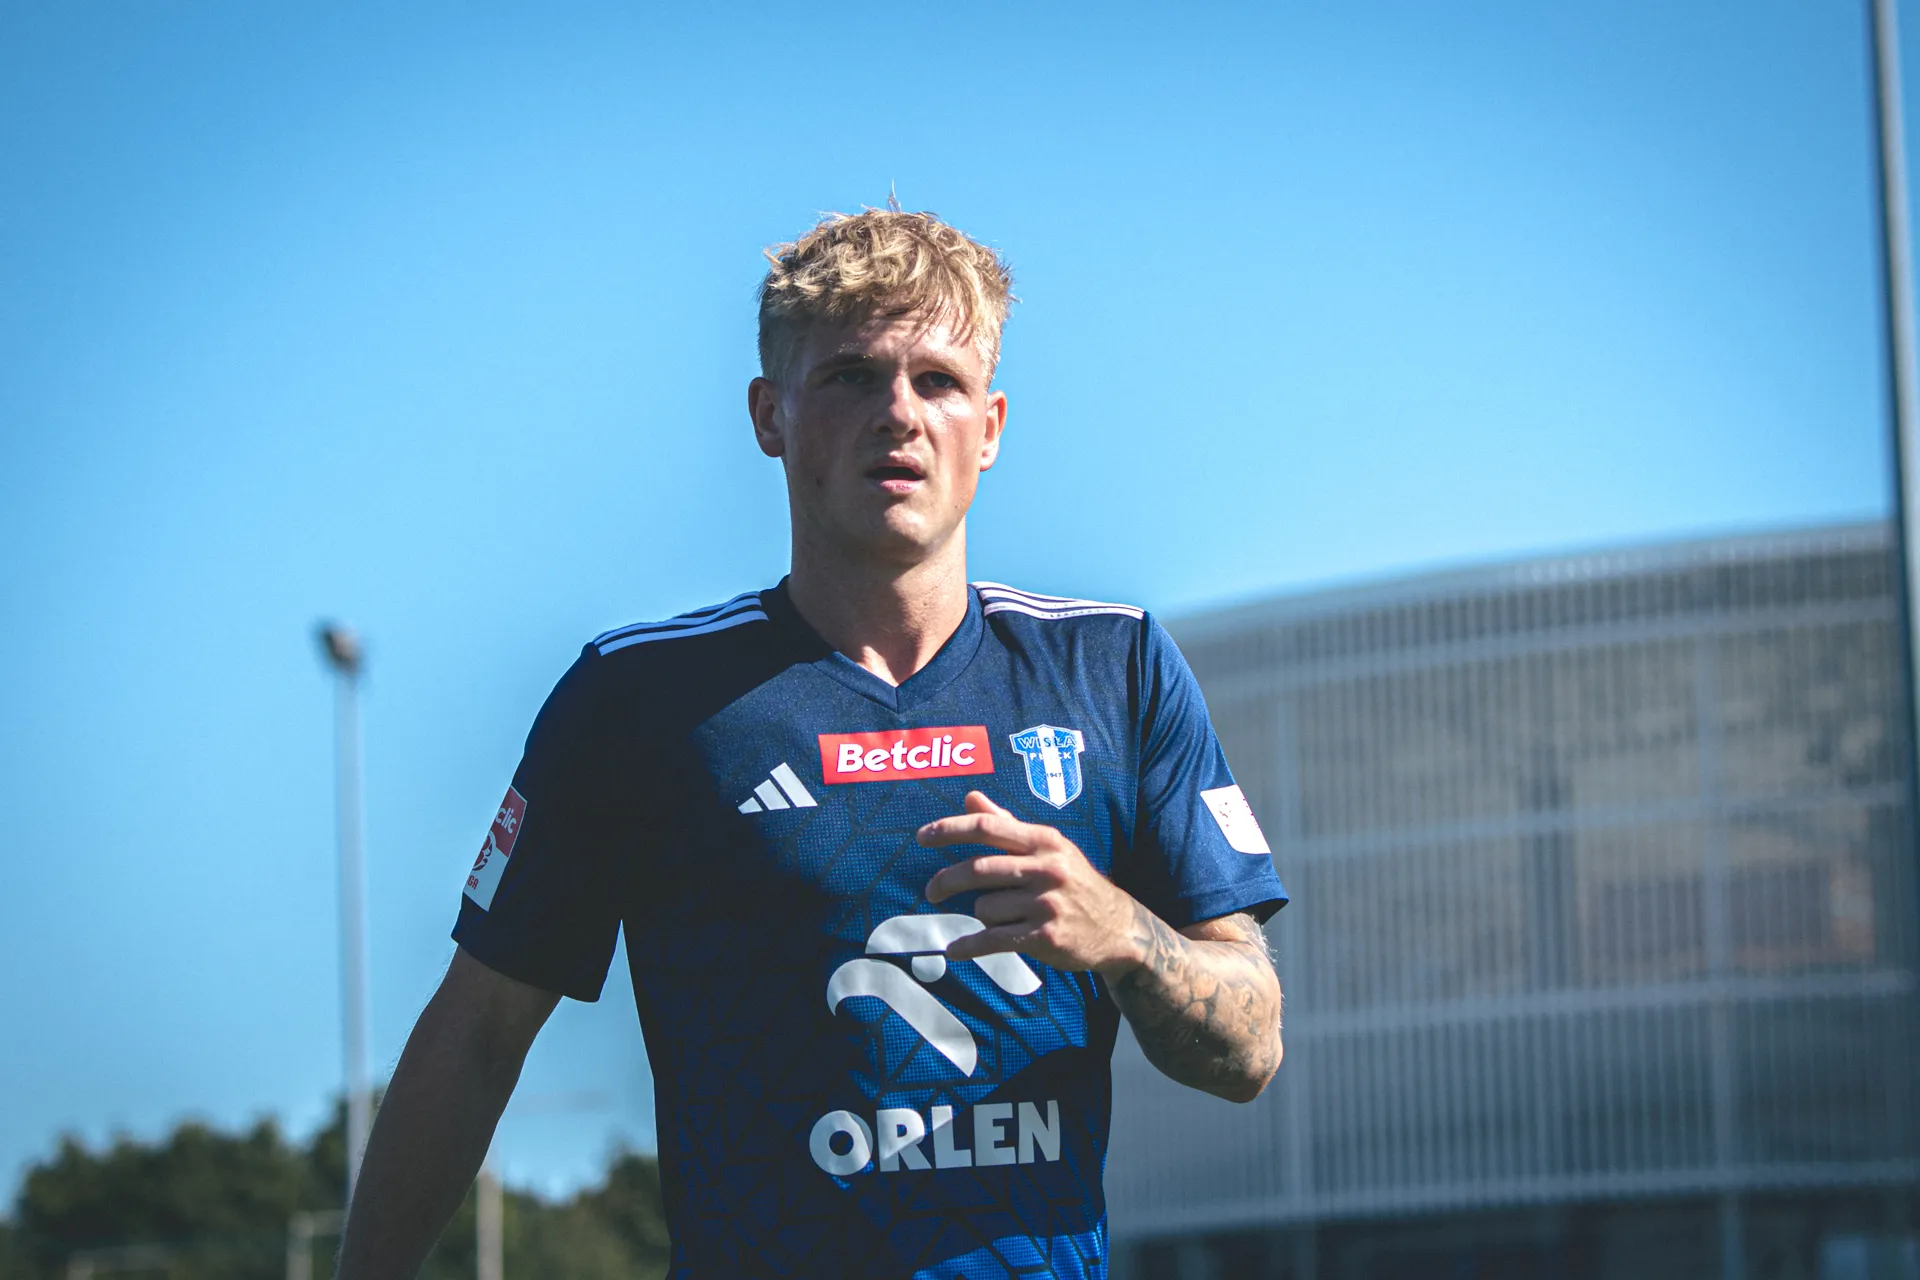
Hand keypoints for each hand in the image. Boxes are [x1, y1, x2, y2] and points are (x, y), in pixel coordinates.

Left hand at [918, 791, 1141, 977]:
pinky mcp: (1046, 937)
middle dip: (946, 880)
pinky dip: (969, 946)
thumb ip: (1007, 823)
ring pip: (985, 907)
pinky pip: (994, 940)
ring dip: (981, 914)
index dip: (950, 829)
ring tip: (1000, 917)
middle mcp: (1047, 869)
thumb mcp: (1048, 847)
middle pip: (979, 869)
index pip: (988, 828)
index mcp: (1044, 841)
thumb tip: (970, 797)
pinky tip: (954, 950)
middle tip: (931, 891)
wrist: (1118, 928)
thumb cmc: (1073, 882)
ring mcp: (1047, 904)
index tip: (922, 837)